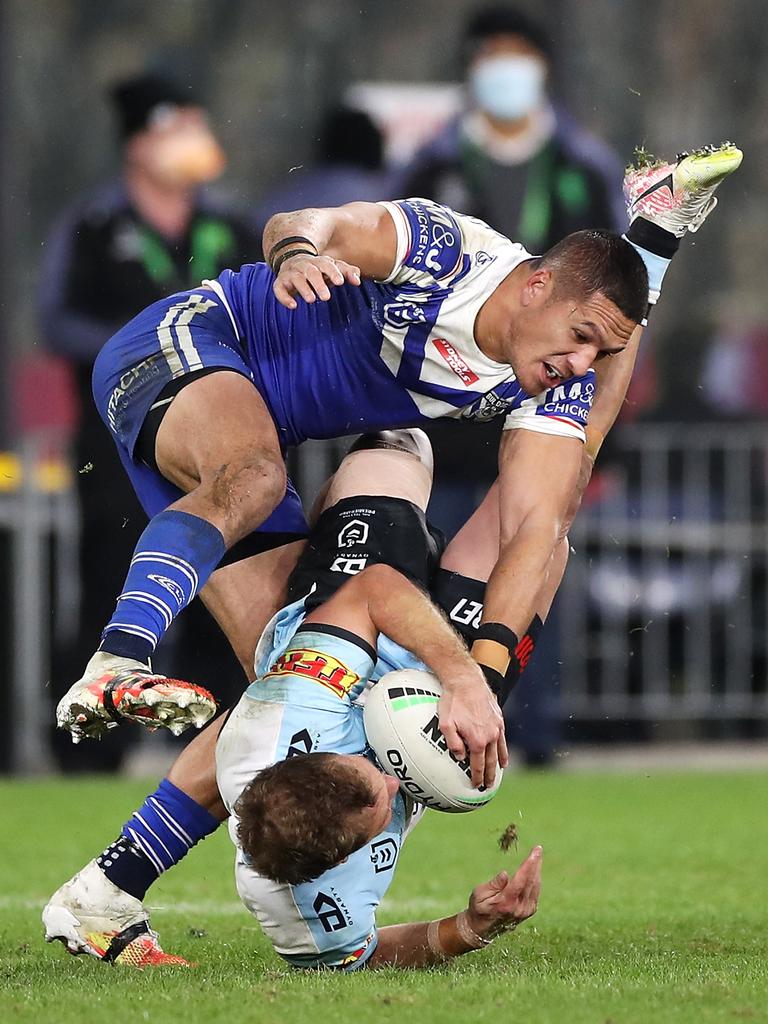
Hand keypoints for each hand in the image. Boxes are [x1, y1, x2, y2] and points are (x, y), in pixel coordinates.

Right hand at [272, 253, 360, 307]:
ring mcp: (292, 273)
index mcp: (319, 262)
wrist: (293, 260)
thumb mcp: (333, 268)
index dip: (334, 273)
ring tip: (311, 300)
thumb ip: (347, 272)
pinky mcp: (280, 282)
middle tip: (326, 297)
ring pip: (296, 279)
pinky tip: (293, 306)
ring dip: (303, 289)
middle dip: (319, 284)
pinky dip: (284, 297)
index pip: (327, 265)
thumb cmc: (318, 269)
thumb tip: (358, 281)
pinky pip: (279, 288)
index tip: (341, 282)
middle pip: (312, 272)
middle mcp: (305, 266)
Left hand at [438, 670, 507, 788]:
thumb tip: (460, 757)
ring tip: (497, 775)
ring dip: (498, 765)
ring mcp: (496, 727)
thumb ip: (453, 743)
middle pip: (491, 761)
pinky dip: (504, 750)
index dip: (477, 777)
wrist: (466, 680)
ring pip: (499, 751)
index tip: (476, 786)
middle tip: (487, 787)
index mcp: (477, 740)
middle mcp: (490, 736)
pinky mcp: (499, 718)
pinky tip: (503, 756)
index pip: (478, 765)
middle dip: (490, 776)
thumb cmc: (453, 701)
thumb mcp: (446, 724)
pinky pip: (502, 739)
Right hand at [466, 846, 541, 937]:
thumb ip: (493, 884)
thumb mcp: (479, 894)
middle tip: (538, 849)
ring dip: (537, 870)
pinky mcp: (528, 911)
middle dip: (536, 864)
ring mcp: (525, 911)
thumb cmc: (478, 907)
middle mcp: (519, 908)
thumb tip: (505, 874)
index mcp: (506, 903)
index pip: (521, 881)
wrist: (483, 928)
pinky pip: (535, 892)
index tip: (534, 853)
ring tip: (537, 857)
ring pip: (535, 887)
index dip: (529, 865)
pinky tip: (535, 870)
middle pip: (531, 882)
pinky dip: (536, 879)